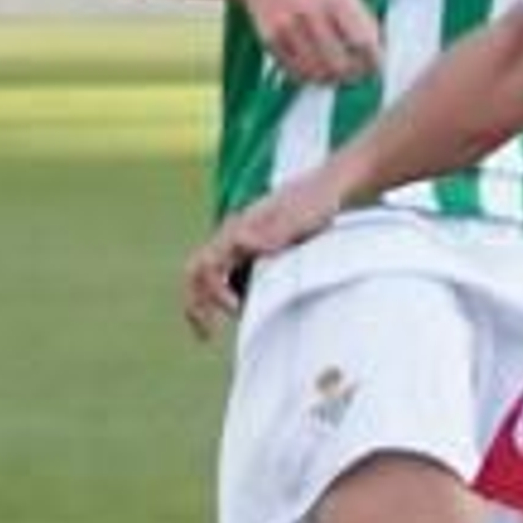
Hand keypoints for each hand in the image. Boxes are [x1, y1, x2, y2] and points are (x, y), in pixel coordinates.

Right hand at [183, 168, 346, 338]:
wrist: (327, 188)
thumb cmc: (315, 202)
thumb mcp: (300, 217)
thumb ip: (274, 232)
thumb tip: (243, 244)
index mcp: (239, 227)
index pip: (207, 264)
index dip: (215, 291)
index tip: (236, 310)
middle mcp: (232, 235)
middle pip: (196, 271)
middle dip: (196, 303)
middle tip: (206, 334)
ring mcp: (239, 242)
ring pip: (206, 274)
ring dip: (203, 303)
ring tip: (207, 332)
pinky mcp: (250, 250)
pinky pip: (224, 275)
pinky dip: (220, 296)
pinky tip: (235, 313)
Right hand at [240, 0, 382, 84]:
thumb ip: (358, 17)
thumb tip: (377, 54)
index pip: (363, 42)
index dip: (372, 62)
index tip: (374, 68)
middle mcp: (311, 10)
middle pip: (340, 63)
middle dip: (352, 76)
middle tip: (355, 76)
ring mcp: (289, 25)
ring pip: (317, 72)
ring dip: (330, 79)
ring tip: (335, 75)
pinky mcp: (269, 37)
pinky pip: (294, 70)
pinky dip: (308, 76)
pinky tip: (314, 70)